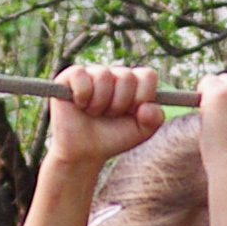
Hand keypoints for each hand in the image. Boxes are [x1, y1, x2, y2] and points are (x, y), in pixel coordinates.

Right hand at [49, 63, 166, 167]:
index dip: (142, 96)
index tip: (133, 113)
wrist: (84, 152)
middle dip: (119, 104)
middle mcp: (114, 75)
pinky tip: (79, 105)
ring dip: (100, 103)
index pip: (148, 76)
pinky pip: (80, 75)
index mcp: (134, 84)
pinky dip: (82, 95)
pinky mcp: (71, 76)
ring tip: (94, 113)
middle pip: (126, 76)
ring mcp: (93, 73)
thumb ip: (155, 119)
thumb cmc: (113, 138)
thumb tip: (147, 106)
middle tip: (109, 115)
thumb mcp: (141, 132)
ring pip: (103, 76)